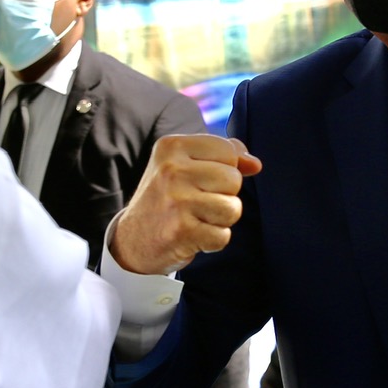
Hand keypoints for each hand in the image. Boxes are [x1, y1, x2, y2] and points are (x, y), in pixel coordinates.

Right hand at [110, 134, 262, 274]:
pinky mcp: (182, 231)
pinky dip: (212, 241)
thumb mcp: (185, 164)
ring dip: (221, 220)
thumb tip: (255, 164)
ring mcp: (176, 201)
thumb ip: (223, 156)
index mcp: (172, 146)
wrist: (132, 240)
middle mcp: (172, 170)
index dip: (225, 169)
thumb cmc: (166, 198)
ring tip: (197, 219)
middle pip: (234, 180)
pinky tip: (193, 236)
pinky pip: (223, 236)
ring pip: (233, 208)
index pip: (228, 151)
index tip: (202, 180)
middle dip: (224, 195)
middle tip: (198, 203)